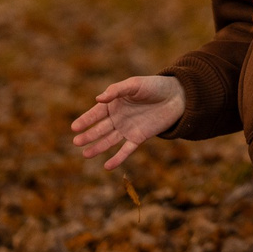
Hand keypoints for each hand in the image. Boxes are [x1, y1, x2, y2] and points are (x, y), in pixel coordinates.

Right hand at [70, 74, 185, 170]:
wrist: (178, 96)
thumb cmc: (154, 86)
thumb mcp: (134, 84)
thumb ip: (116, 91)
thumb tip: (98, 99)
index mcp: (115, 103)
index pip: (96, 114)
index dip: (85, 120)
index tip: (74, 128)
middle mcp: (119, 117)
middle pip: (100, 128)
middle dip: (88, 135)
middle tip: (76, 142)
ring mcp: (128, 128)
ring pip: (109, 140)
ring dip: (98, 147)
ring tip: (85, 154)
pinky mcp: (139, 137)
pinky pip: (126, 150)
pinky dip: (117, 158)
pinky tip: (107, 166)